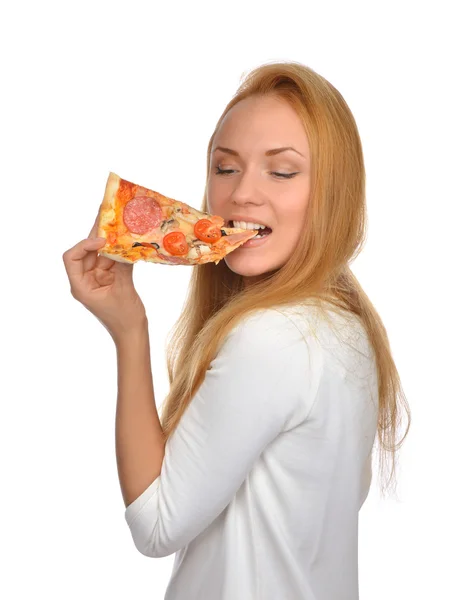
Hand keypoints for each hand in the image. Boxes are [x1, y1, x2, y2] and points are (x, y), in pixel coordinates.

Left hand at [62, 207, 146, 342]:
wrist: (133, 334)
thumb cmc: (124, 319)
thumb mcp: (124, 290)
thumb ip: (121, 266)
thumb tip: (123, 245)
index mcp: (81, 286)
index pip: (72, 258)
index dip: (84, 245)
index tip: (102, 240)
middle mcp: (86, 280)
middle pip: (86, 253)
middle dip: (97, 236)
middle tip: (107, 216)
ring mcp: (98, 279)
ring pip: (100, 255)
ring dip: (110, 243)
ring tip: (119, 224)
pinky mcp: (109, 279)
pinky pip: (111, 261)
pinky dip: (119, 252)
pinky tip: (127, 241)